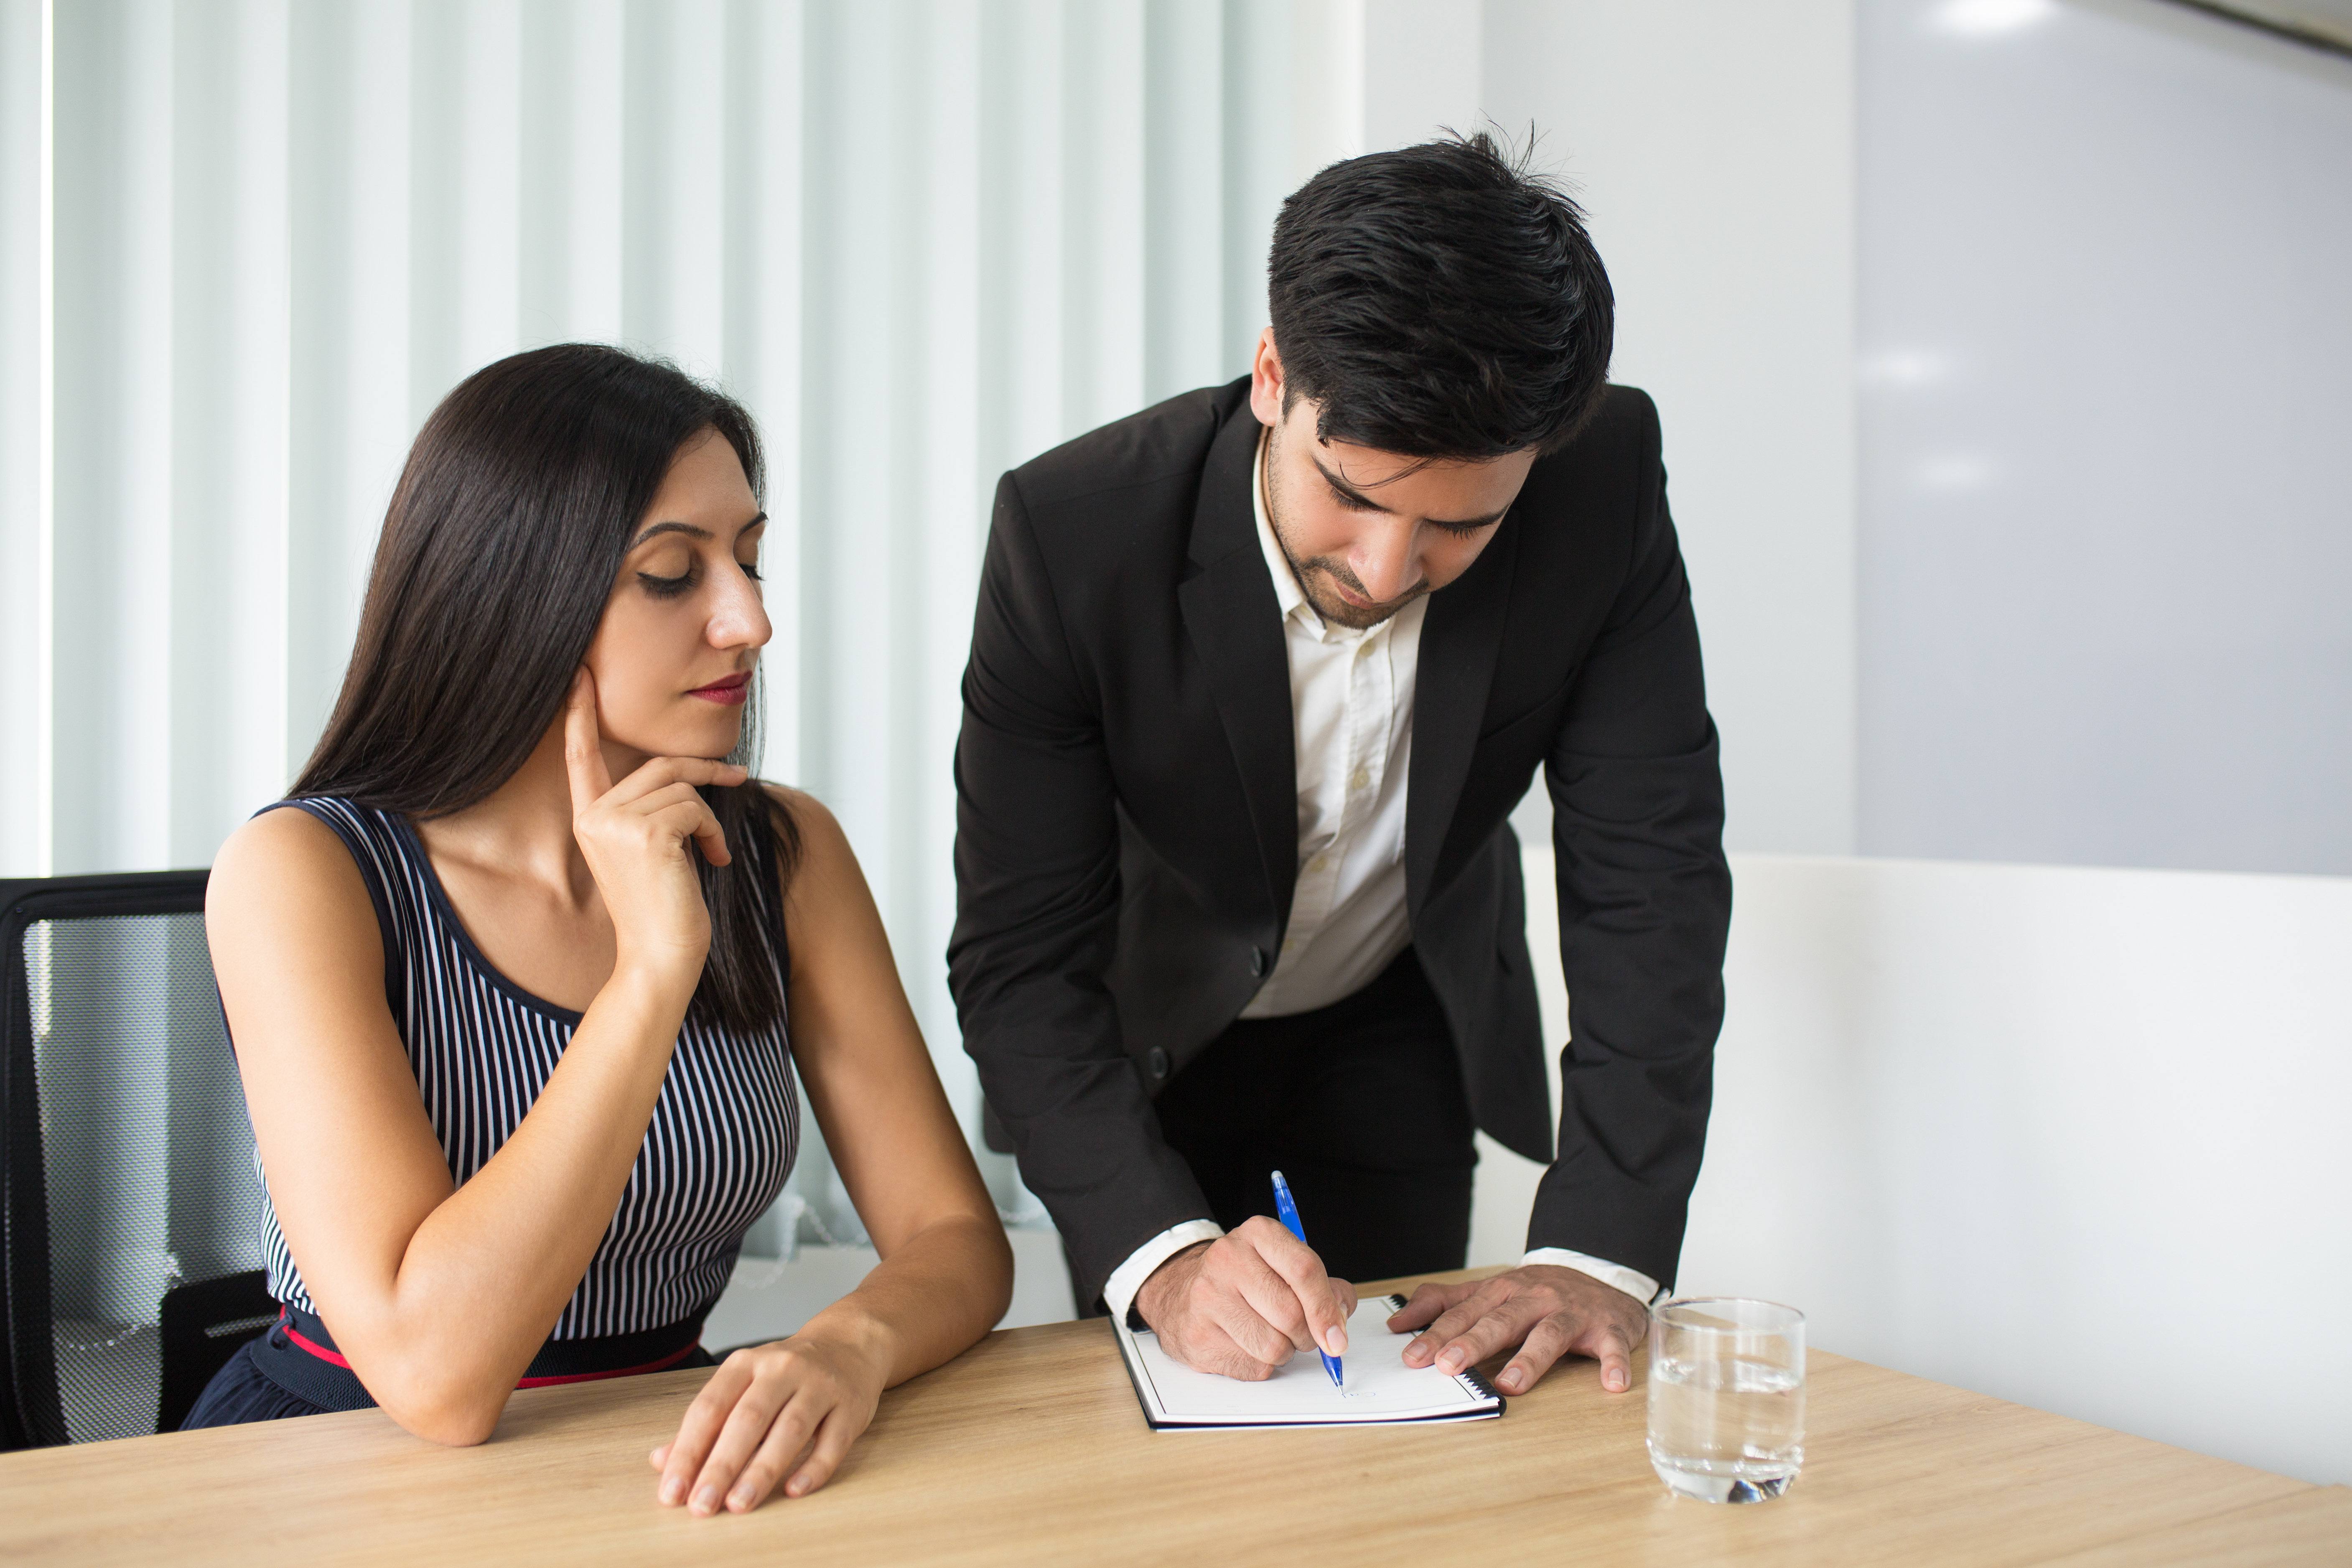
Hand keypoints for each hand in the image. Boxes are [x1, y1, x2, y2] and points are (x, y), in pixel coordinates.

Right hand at [563, 669, 745, 982]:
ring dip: (710, 817)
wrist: (661, 956)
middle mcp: (595, 816)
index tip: (579, 672)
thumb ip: (655, 809)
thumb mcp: (652, 850)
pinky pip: (695, 809)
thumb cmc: (664, 907)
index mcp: (590, 818)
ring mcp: (616, 823)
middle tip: (737, 776)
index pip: (582, 756)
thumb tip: (690, 774)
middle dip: (704, 770)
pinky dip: (714, 831)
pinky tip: (712, 860)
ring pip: (682, 788)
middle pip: (658, 765)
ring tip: (711, 852)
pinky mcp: (645, 833)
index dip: (581, 713)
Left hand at [651, 1329, 887, 1513]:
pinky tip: (794, 1490)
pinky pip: (833, 1441)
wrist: (849, 1344)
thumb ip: (704, 1424)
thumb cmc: (784, 1375)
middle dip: (722, 1465)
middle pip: (748, 1419)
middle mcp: (782, 1368)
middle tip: (702, 1505)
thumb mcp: (741, 1385)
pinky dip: (814, 1468)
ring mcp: (820, 1386)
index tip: (672, 1491)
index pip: (710, 1407)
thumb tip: (661, 1461)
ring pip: (790, 1429)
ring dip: (762, 1470)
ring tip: (739, 1504)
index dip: (688, 1450)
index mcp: (745, 1363)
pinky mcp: (852, 1406)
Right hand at [1132, 1216, 1357, 1379]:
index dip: (1327, 1309)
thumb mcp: (1282, 1263)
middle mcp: (1228, 1260)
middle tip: (1302, 1334)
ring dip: (1284, 1352)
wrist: (1180, 1289)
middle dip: (1306, 1335)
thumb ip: (1322, 1285)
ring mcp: (1207, 1298)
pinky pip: (1252, 1368)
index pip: (1304, 1270)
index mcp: (1257, 1234)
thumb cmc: (1242, 1278)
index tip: (1338, 1336)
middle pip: (1291, 1314)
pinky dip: (1260, 1365)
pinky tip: (1246, 1345)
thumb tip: (1341, 1314)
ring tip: (1270, 1336)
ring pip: (1273, 1347)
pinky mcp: (1196, 1336)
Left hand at [1390, 1264, 1648, 1394]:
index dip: (1436, 1334)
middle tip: (1447, 1366)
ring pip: (1549, 1334)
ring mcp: (1571, 1313)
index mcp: (1502, 1291)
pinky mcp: (1607, 1328)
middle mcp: (1534, 1298)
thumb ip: (1445, 1304)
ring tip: (1510, 1384)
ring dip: (1530, 1359)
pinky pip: (1611, 1346)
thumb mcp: (1489, 1292)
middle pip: (1500, 1321)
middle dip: (1472, 1342)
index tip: (1411, 1356)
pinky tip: (1611, 1383)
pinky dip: (1613, 1364)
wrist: (1600, 1276)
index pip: (1464, 1313)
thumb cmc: (1537, 1293)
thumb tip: (1399, 1322)